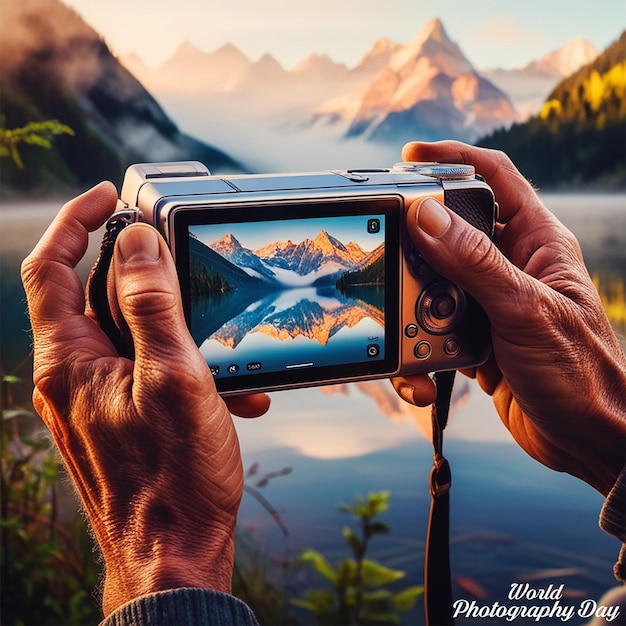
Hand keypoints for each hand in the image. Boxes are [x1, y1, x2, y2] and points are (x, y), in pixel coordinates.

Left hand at [21, 183, 269, 615]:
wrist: (175, 556)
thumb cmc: (174, 478)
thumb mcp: (174, 379)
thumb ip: (152, 306)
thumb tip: (134, 244)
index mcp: (69, 360)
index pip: (50, 268)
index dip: (76, 222)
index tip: (110, 196)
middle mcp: (73, 376)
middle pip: (97, 298)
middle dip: (145, 276)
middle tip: (186, 262)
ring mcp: (97, 399)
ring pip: (133, 336)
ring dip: (181, 330)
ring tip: (224, 346)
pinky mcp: (122, 418)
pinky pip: (150, 372)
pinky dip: (187, 369)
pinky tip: (232, 392)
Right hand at [391, 141, 625, 495]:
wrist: (586, 438)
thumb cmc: (581, 373)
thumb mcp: (523, 309)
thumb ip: (474, 261)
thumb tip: (425, 215)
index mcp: (537, 242)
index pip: (495, 178)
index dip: (454, 159)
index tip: (410, 157)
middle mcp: (511, 267)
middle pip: (450, 233)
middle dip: (416, 248)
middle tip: (389, 255)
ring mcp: (490, 302)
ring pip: (433, 286)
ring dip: (413, 310)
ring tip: (408, 332)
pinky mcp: (474, 337)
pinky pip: (432, 329)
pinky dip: (419, 351)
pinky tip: (423, 376)